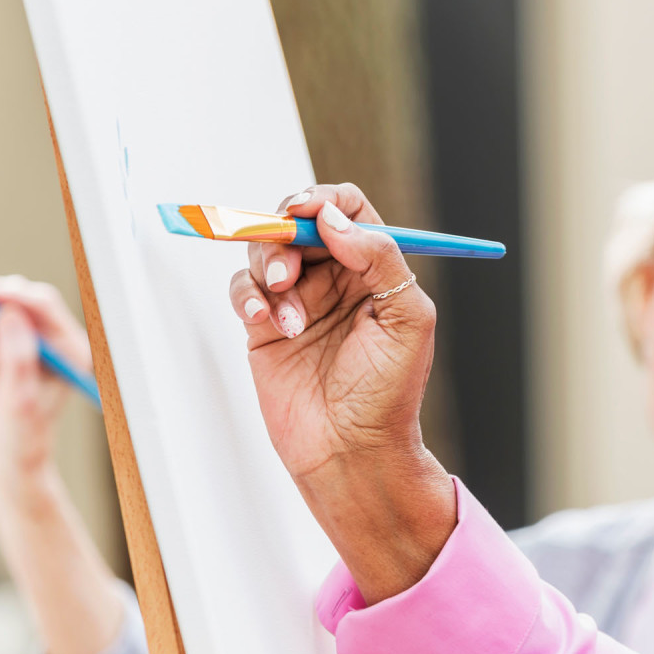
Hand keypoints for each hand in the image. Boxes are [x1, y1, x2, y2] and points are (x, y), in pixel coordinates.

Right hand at [0, 275, 92, 504]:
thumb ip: (17, 355)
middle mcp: (47, 340)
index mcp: (68, 349)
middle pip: (15, 299)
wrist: (2, 460)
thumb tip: (9, 313)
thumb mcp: (20, 398)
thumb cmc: (22, 436)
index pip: (43, 305)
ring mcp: (19, 341)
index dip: (13, 293)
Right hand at [228, 183, 455, 602]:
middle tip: (288, 259)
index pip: (348, 211)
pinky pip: (244, 290)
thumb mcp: (408, 319)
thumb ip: (380, 259)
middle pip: (298, 224)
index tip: (307, 210)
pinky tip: (266, 321)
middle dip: (287, 233)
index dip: (325, 201)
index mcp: (374, 270)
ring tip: (287, 310)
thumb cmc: (389, 394)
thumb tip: (335, 219)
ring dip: (270, 268)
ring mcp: (298, 302)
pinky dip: (248, 297)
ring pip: (267, 253)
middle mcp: (335, 280)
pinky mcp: (265, 328)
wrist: (352, 452)